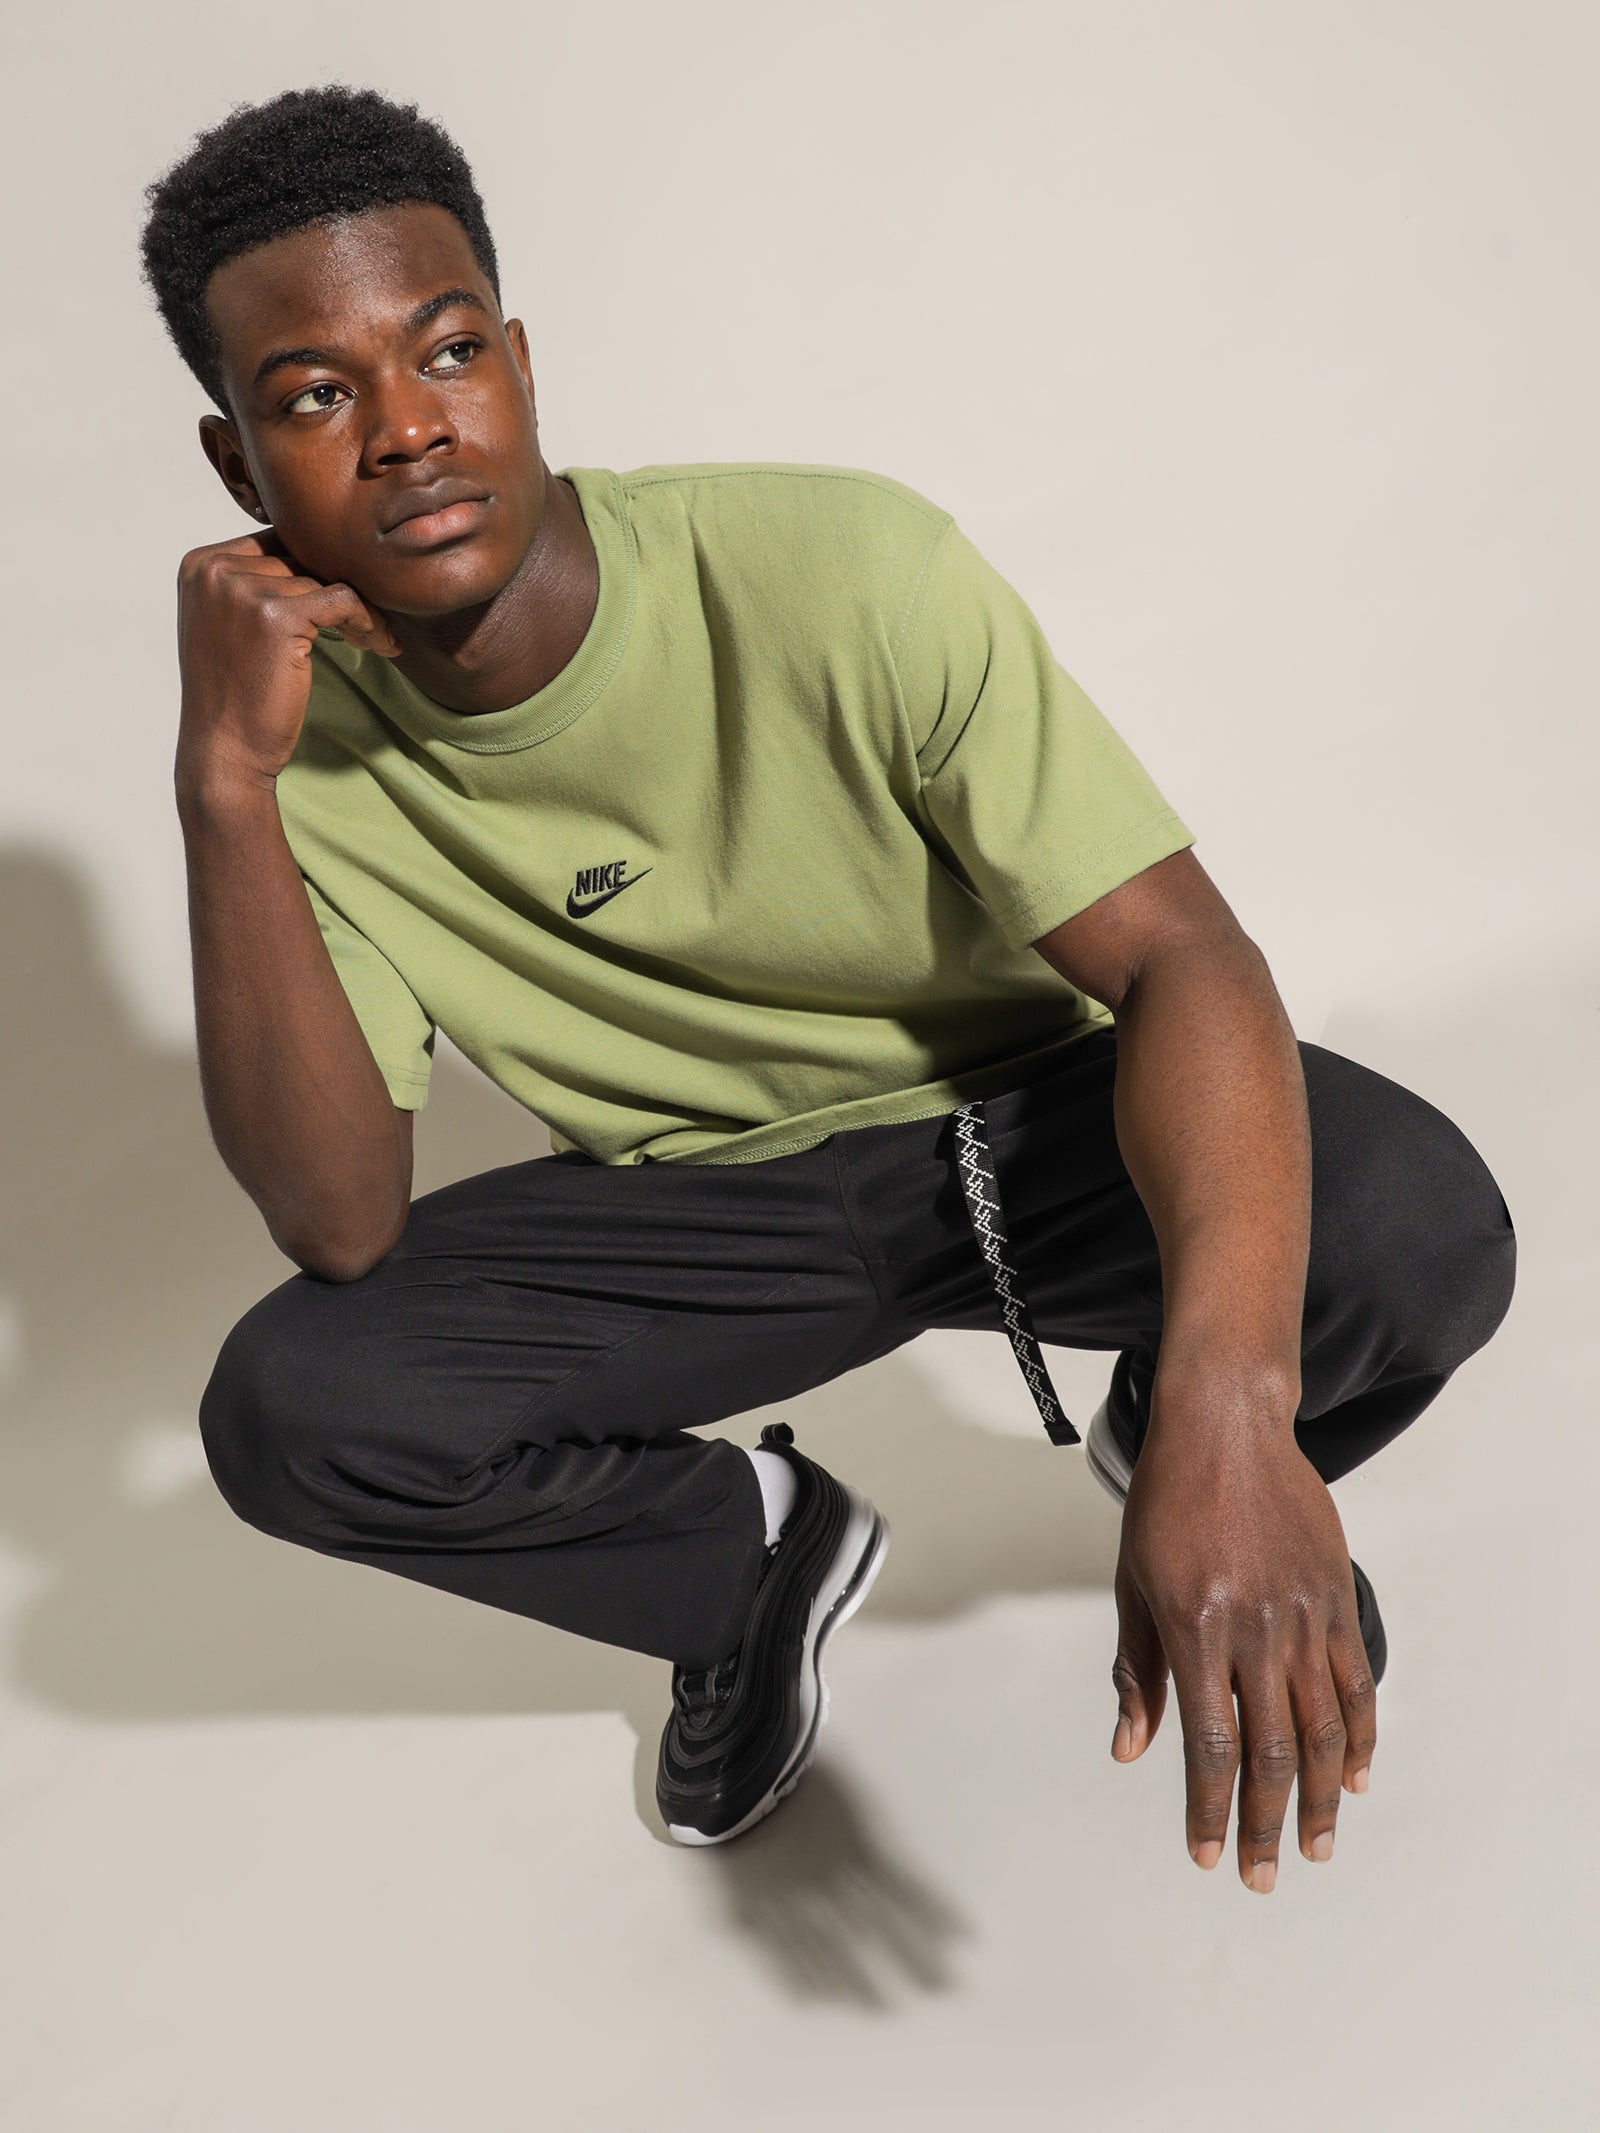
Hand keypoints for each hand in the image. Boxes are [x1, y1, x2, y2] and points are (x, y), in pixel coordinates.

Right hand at [174, 529, 400, 795]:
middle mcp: (214, 570)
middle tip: (366, 623)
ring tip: (371, 640)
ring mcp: (242, 590)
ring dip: (357, 611)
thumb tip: (314, 551)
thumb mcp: (229, 624)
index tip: (340, 601)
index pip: (274, 542)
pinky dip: (369, 621)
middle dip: (338, 588)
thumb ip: (254, 583)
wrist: (225, 751)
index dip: (314, 567)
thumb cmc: (233, 695)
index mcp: (199, 564)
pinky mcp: (277, 617)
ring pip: (325, 580)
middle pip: (301, 556)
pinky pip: (344, 600)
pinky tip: (379, 644)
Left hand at [1108, 1392, 1377, 1891]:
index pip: (1209, 1745)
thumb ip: (1137, 1668)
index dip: (1209, 1808)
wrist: (1225, 1426)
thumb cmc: (1166, 1500)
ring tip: (1312, 1846)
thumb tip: (1130, 1746)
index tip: (1206, 1853)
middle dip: (1264, 1823)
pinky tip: (1351, 1777)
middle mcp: (1254, 1629)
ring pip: (1320, 1728)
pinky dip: (1357, 1736)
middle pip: (1270, 1752)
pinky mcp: (1336, 1597)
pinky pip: (1354, 1682)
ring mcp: (1303, 1614)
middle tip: (1260, 1875)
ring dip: (1317, 1797)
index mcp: (1194, 1627)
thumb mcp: (1132, 1581)